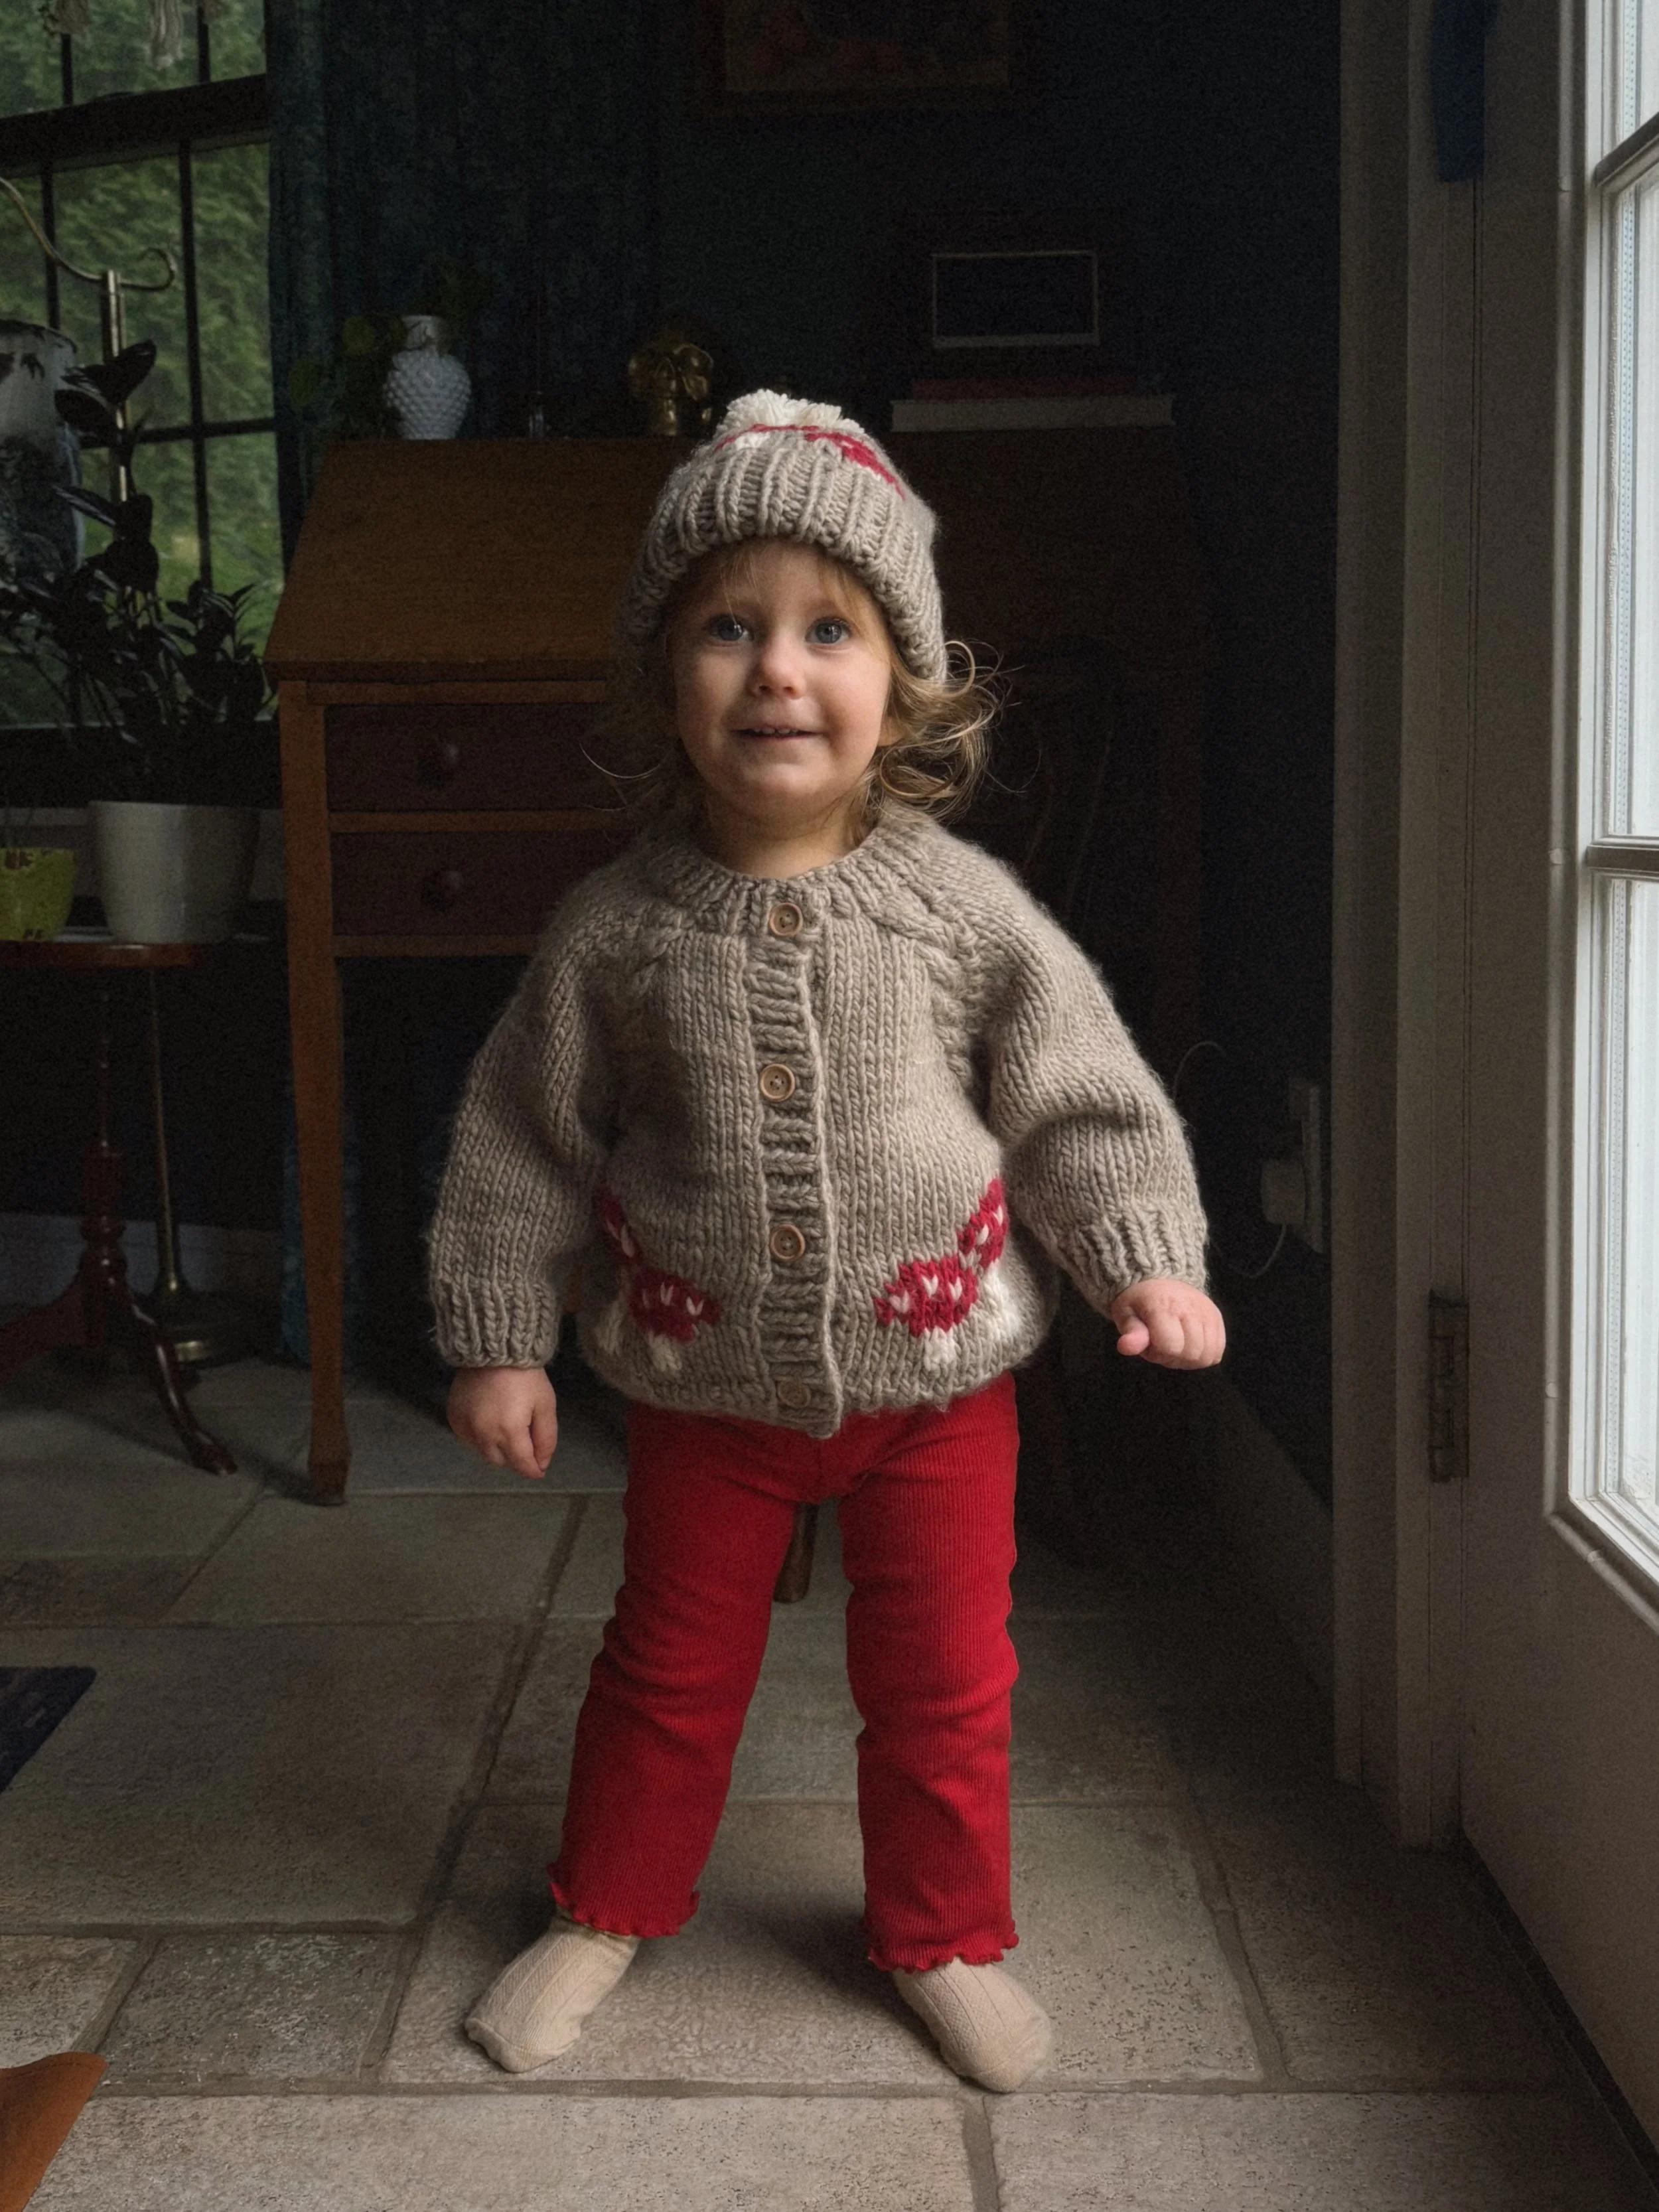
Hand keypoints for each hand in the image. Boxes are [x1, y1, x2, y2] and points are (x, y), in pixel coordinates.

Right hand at [447, 1365, 558, 1478]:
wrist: (494, 1350)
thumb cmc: (525, 1377)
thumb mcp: (545, 1405)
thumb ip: (546, 1439)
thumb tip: (541, 1465)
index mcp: (509, 1432)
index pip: (522, 1465)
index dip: (534, 1469)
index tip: (540, 1469)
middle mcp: (483, 1434)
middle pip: (501, 1461)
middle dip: (515, 1457)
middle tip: (524, 1440)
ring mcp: (465, 1427)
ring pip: (483, 1453)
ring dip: (497, 1449)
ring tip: (506, 1429)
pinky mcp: (453, 1418)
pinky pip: (467, 1440)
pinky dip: (479, 1438)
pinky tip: (488, 1423)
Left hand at [1108, 1279, 1225, 1368]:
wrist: (1161, 1278)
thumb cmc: (1140, 1302)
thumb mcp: (1126, 1314)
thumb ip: (1131, 1332)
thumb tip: (1125, 1347)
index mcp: (1164, 1306)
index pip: (1171, 1347)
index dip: (1158, 1353)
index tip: (1150, 1342)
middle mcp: (1191, 1307)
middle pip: (1191, 1354)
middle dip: (1174, 1358)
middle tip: (1162, 1344)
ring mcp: (1207, 1312)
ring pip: (1207, 1355)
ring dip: (1190, 1359)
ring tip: (1177, 1344)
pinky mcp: (1217, 1318)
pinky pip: (1217, 1351)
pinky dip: (1204, 1355)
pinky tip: (1190, 1345)